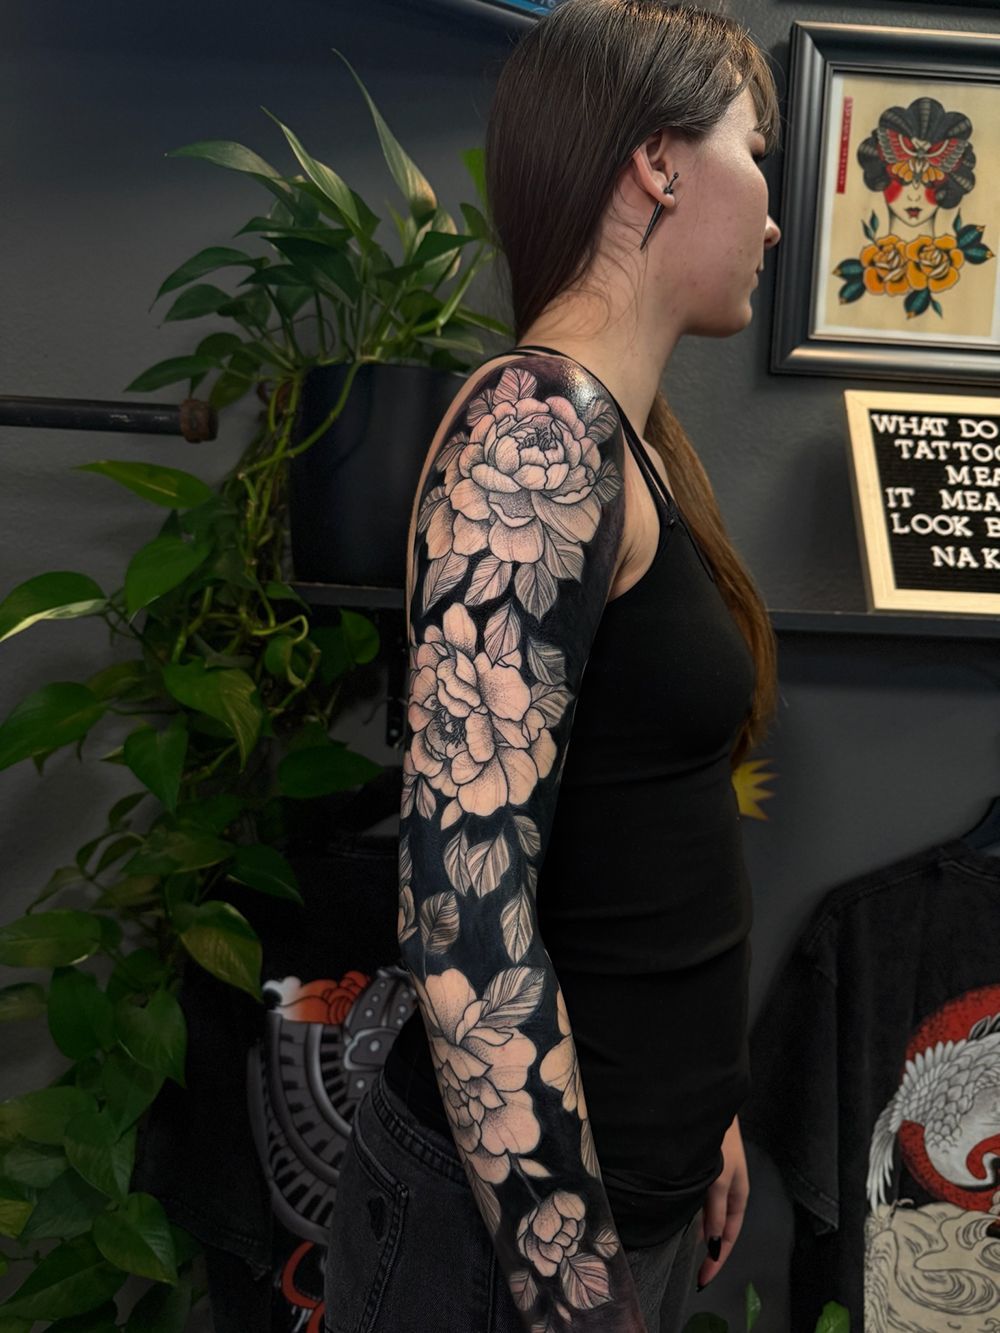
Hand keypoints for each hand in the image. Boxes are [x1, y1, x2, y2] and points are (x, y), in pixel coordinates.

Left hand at [696, 1113, 748, 1290]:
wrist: (708, 1102)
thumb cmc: (718, 1139)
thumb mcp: (717, 1179)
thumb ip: (715, 1211)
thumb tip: (714, 1244)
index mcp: (738, 1195)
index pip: (730, 1236)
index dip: (718, 1260)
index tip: (703, 1279)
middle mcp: (728, 1189)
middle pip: (721, 1228)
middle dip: (709, 1250)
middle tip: (693, 1270)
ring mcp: (715, 1178)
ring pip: (709, 1214)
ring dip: (700, 1232)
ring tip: (685, 1251)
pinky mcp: (702, 1168)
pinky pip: (700, 1200)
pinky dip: (693, 1214)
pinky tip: (680, 1217)